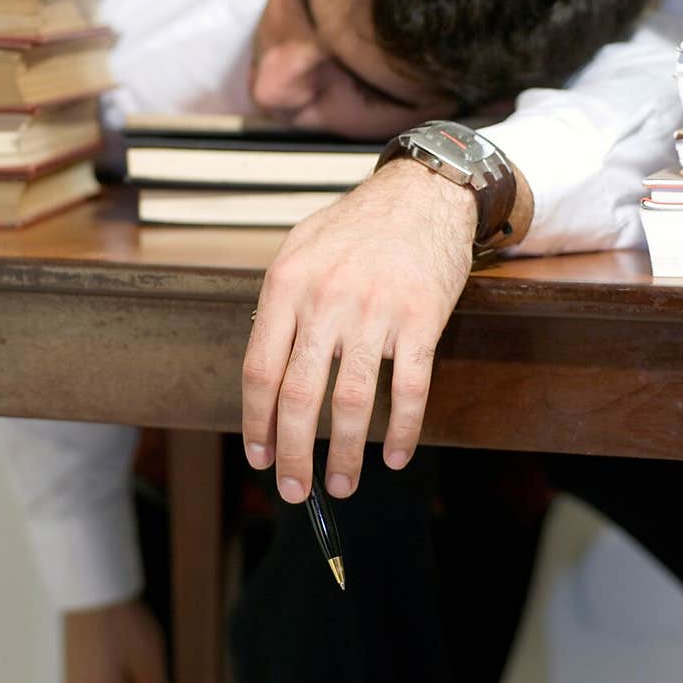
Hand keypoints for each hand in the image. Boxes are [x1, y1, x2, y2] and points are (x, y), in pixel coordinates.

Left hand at [242, 159, 478, 501]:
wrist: (425, 192)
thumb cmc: (359, 224)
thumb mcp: (300, 247)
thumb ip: (279, 302)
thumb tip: (263, 368)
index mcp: (286, 285)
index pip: (259, 371)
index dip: (256, 423)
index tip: (260, 457)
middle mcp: (325, 300)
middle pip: (300, 398)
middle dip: (293, 454)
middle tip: (294, 490)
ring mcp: (374, 311)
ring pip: (353, 403)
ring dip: (346, 455)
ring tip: (343, 485)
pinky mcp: (420, 320)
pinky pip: (409, 390)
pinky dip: (403, 432)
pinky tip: (395, 457)